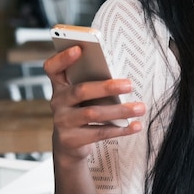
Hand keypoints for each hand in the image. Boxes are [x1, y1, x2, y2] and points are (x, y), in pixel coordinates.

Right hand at [43, 45, 145, 164]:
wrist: (70, 144)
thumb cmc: (82, 111)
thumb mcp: (83, 97)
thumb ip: (94, 85)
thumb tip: (122, 79)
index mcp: (60, 86)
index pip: (53, 68)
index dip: (63, 58)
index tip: (79, 49)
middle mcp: (57, 102)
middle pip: (81, 91)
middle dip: (107, 87)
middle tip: (130, 85)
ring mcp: (63, 121)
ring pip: (93, 113)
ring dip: (120, 110)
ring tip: (140, 108)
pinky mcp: (71, 139)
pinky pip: (99, 133)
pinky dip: (121, 129)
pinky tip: (136, 126)